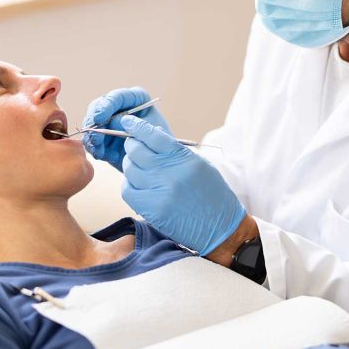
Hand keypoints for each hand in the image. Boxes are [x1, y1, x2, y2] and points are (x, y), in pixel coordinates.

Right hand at [82, 87, 171, 170]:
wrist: (159, 161)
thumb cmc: (161, 143)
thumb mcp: (153, 132)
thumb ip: (136, 125)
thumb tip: (115, 121)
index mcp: (134, 98)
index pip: (116, 97)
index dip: (106, 106)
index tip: (100, 118)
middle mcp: (118, 107)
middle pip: (98, 107)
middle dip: (94, 124)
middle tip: (95, 139)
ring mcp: (108, 121)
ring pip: (91, 124)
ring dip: (93, 139)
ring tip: (101, 153)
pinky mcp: (103, 137)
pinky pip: (92, 141)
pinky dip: (97, 150)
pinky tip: (109, 157)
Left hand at [120, 115, 245, 254]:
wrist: (221, 227)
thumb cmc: (211, 194)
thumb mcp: (199, 164)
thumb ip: (175, 150)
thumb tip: (151, 135)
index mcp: (183, 158)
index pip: (152, 135)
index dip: (136, 126)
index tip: (127, 121)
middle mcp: (170, 173)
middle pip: (136, 151)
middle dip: (132, 145)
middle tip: (134, 147)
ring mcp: (159, 192)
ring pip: (130, 170)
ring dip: (131, 166)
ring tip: (140, 169)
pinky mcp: (152, 210)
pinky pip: (128, 191)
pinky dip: (130, 185)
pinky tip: (139, 185)